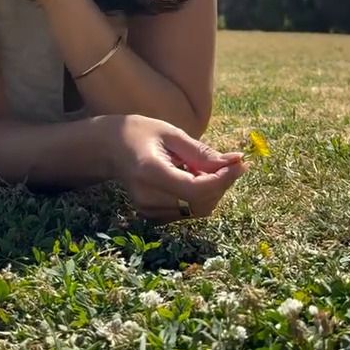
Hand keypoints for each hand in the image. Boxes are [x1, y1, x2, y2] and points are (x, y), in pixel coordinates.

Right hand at [109, 114, 246, 222]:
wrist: (110, 149)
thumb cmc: (141, 133)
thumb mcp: (171, 133)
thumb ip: (201, 152)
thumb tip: (234, 162)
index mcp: (150, 172)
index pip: (196, 189)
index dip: (223, 180)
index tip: (239, 163)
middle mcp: (148, 197)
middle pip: (200, 203)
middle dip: (222, 184)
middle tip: (231, 162)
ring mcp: (148, 210)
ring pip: (197, 210)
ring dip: (213, 190)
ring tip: (206, 167)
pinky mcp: (151, 216)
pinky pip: (188, 212)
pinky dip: (200, 196)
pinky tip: (194, 177)